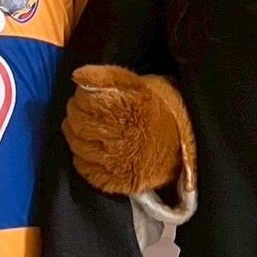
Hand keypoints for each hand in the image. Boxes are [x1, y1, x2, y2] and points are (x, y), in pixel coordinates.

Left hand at [63, 66, 181, 193]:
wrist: (182, 146)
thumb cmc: (158, 110)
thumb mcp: (139, 84)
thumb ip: (108, 76)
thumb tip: (78, 75)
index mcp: (130, 110)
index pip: (85, 100)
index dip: (81, 93)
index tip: (86, 92)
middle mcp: (122, 138)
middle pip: (79, 122)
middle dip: (75, 111)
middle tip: (82, 108)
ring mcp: (117, 163)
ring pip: (77, 144)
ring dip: (74, 132)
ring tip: (85, 126)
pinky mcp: (115, 181)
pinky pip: (83, 167)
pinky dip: (80, 155)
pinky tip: (91, 146)